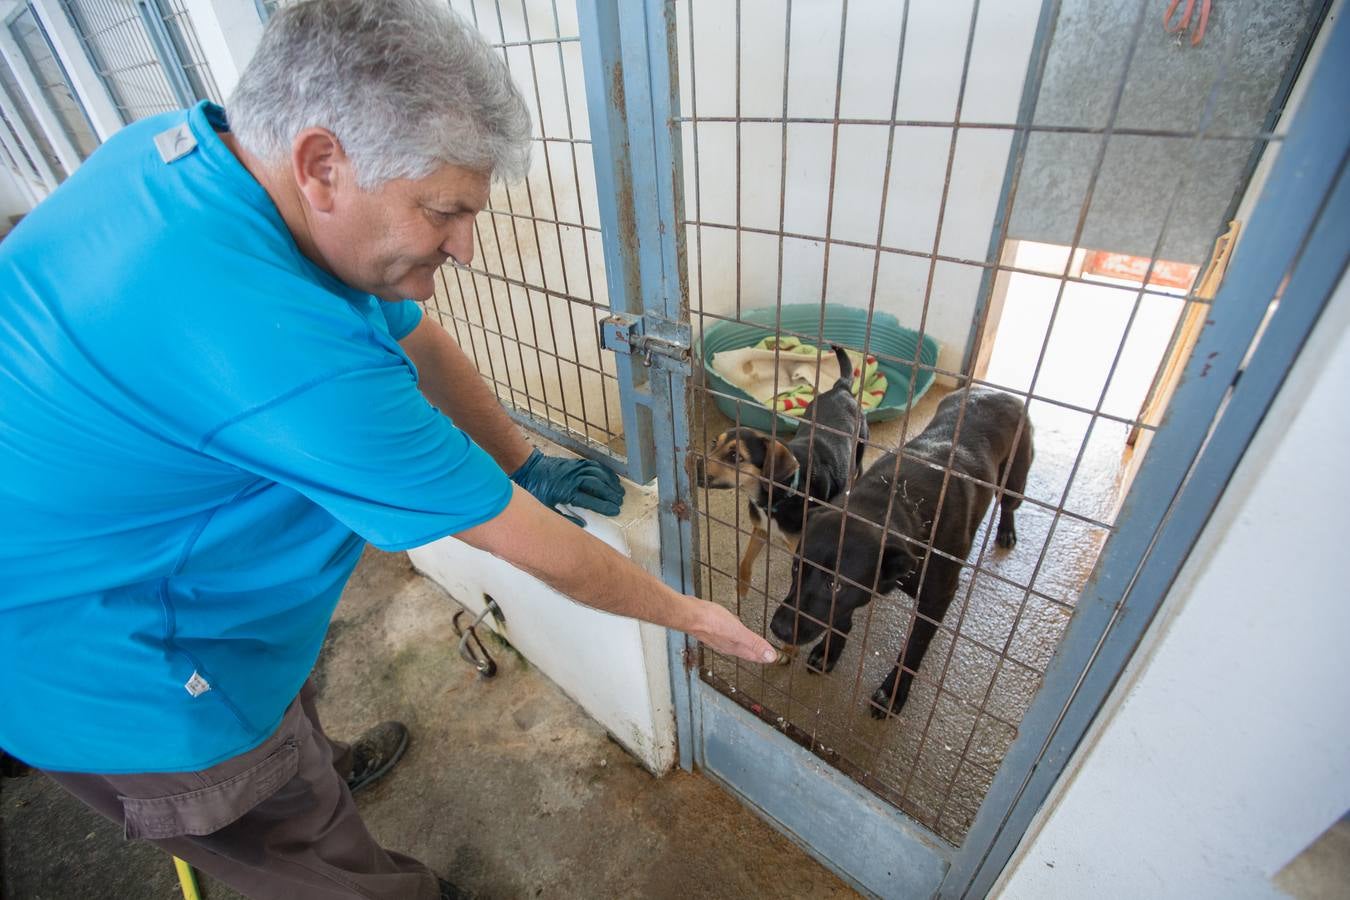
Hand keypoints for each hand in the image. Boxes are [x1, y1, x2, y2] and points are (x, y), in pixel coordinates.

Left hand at [509, 448, 624, 525]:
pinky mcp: (576, 463)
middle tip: (620, 502)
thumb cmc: (537, 490)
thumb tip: (583, 525)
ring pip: (598, 474)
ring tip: (620, 492)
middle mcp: (574, 479)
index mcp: (566, 492)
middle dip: (611, 494)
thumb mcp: (546, 508)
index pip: (591, 500)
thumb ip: (564, 518)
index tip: (615, 511)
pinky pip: (594, 466)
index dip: (605, 506)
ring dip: (611, 483)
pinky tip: (611, 478)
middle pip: (598, 486)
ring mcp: (576, 469)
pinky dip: (605, 471)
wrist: (530, 468)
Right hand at [688, 600, 777, 664]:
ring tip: (751, 644)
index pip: (753, 655)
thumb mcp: (737, 631)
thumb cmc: (710, 622)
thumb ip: (754, 643)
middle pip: (745, 651)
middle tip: (764, 653)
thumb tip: (770, 656)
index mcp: (734, 647)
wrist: (688, 614)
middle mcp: (726, 645)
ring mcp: (718, 637)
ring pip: (735, 643)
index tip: (773, 658)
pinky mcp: (711, 628)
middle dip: (755, 652)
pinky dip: (734, 633)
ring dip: (745, 644)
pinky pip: (727, 633)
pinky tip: (733, 628)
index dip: (764, 656)